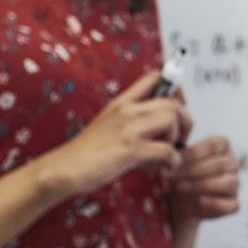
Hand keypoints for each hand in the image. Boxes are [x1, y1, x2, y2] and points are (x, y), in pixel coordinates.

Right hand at [38, 71, 191, 197]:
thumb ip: (131, 123)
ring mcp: (129, 128)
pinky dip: (173, 162)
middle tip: (180, 139)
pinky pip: (167, 150)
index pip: (155, 77)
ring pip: (172, 119)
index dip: (176, 90)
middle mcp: (127, 110)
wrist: (62, 169)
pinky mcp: (131, 149)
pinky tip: (164, 169)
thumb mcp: (107, 126)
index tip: (178, 109)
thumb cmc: (86, 153)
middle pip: (173, 102)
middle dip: (185, 122)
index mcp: (122, 102)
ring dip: (177, 139)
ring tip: (167, 155)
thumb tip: (158, 133)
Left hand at [169, 135, 241, 224]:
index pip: (213, 144)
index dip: (193, 152)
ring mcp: (236, 183)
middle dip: (193, 170)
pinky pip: (232, 204)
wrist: (181, 201)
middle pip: (219, 164)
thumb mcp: (178, 162)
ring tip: (181, 187)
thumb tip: (170, 153)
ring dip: (202, 185)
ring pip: (229, 182)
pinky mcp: (234, 203)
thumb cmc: (182, 175)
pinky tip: (200, 201)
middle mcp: (232, 162)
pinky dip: (216, 203)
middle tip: (173, 175)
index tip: (174, 160)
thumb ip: (178, 155)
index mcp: (222, 146)